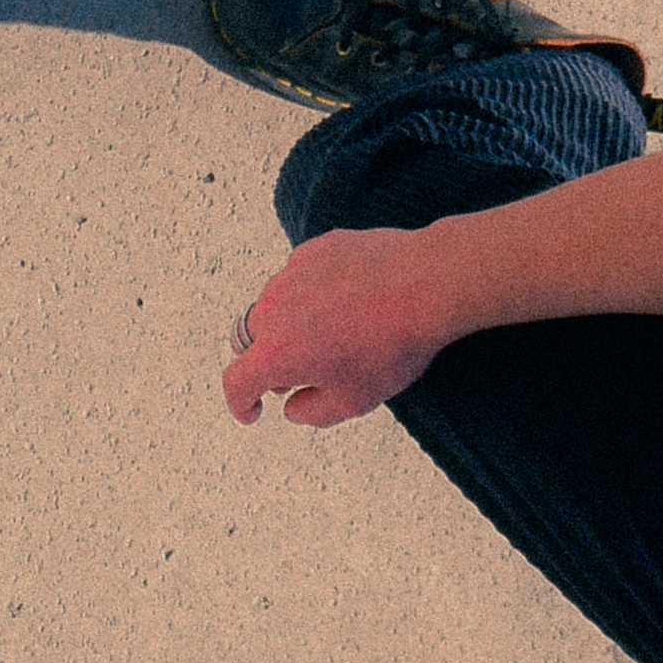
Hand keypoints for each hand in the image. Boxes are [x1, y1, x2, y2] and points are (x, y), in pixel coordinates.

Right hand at [220, 226, 456, 427]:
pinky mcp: (314, 250)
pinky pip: (300, 277)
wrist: (426, 285)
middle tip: (299, 373)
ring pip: (275, 305)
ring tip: (333, 333)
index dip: (240, 403)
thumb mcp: (355, 400)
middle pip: (252, 341)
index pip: (237, 382)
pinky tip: (347, 301)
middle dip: (268, 362)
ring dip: (290, 324)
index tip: (251, 411)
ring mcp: (292, 274)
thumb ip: (312, 413)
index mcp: (276, 353)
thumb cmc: (393, 346)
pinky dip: (312, 294)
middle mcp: (274, 309)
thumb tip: (292, 407)